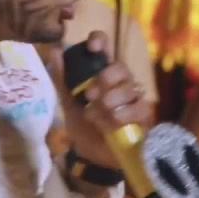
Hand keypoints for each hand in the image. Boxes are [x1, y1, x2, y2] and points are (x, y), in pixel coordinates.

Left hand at [49, 31, 153, 171]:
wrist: (92, 156)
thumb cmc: (82, 126)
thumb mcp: (68, 102)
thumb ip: (62, 78)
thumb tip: (54, 50)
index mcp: (101, 74)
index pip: (105, 48)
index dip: (100, 41)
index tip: (92, 47)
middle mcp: (119, 82)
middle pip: (120, 67)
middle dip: (104, 79)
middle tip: (89, 95)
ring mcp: (134, 98)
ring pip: (129, 87)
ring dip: (110, 99)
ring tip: (95, 114)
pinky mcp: (144, 116)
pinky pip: (140, 107)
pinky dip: (124, 113)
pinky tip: (113, 121)